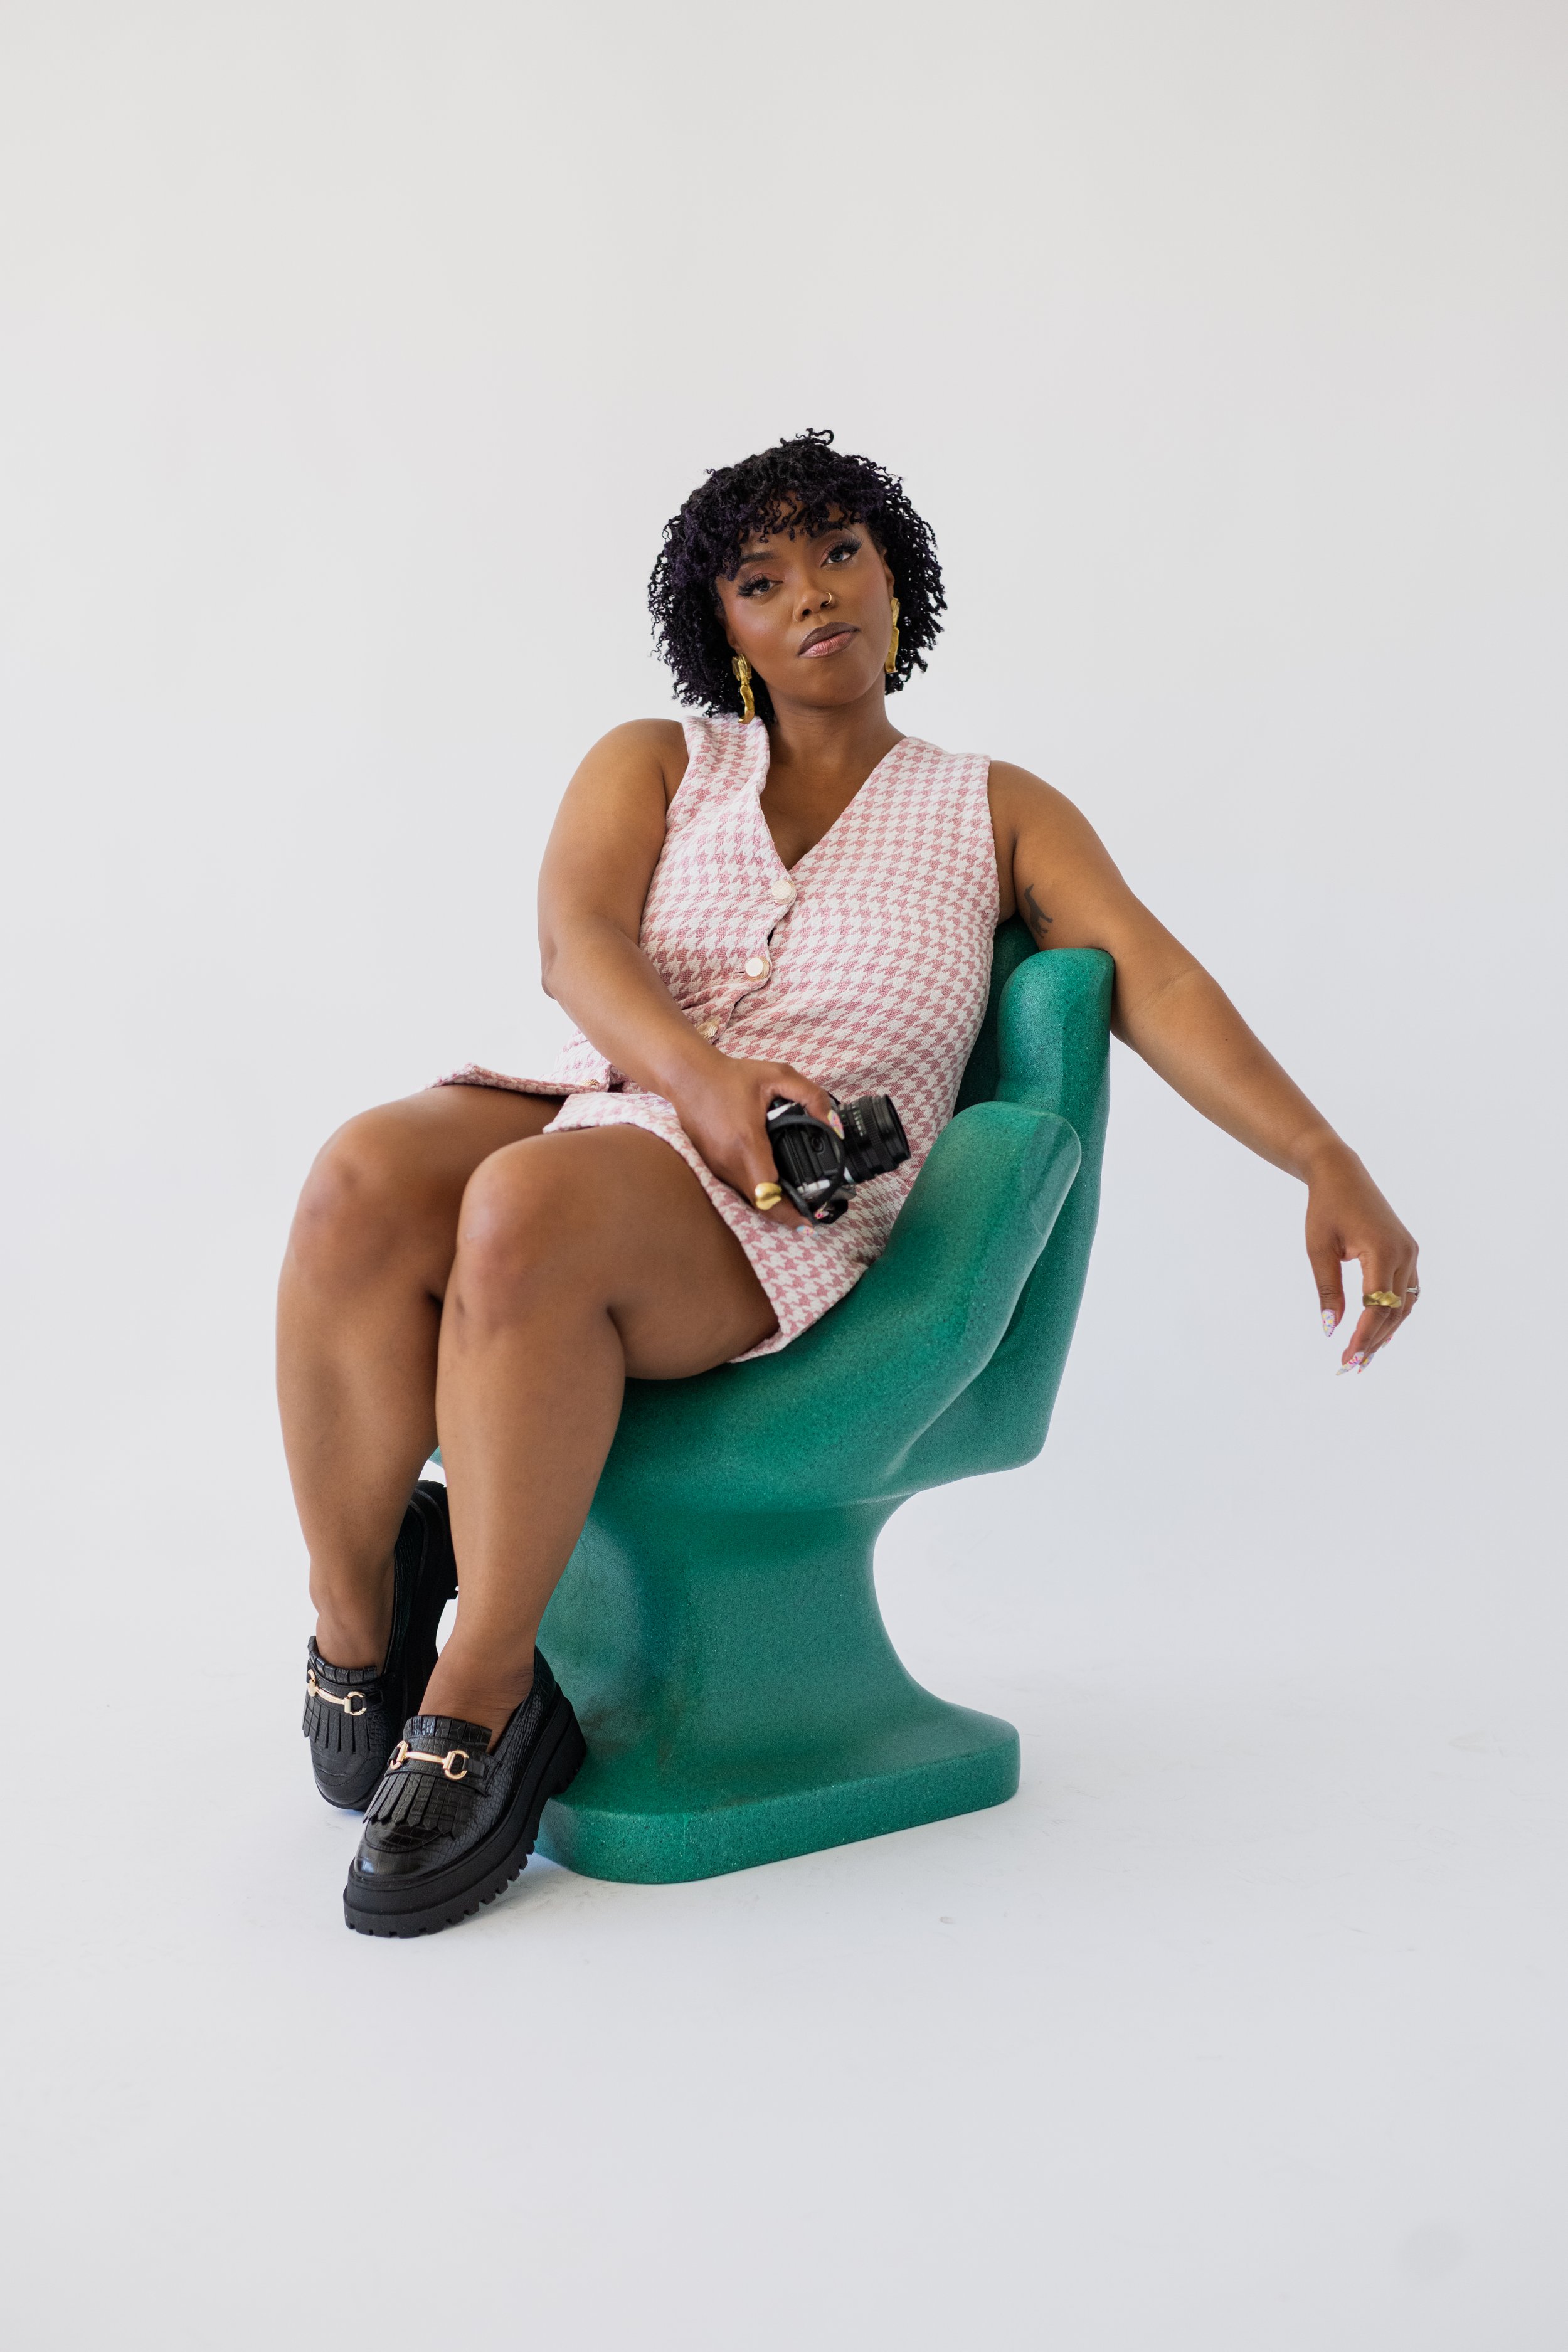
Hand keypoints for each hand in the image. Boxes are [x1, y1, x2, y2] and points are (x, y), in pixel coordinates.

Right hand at [669, 1054, 834, 1227]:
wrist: (688, 1075)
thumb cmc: (732, 1076)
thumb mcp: (778, 1075)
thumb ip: (812, 1096)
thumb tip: (834, 1125)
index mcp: (746, 1143)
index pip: (767, 1194)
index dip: (788, 1214)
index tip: (809, 1221)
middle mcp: (728, 1162)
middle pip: (758, 1205)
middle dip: (784, 1214)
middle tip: (809, 1212)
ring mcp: (716, 1167)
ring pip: (746, 1199)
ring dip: (769, 1204)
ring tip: (795, 1201)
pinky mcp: (710, 1165)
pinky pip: (736, 1188)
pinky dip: (755, 1193)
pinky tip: (771, 1185)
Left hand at [1304, 1146, 1419, 1371]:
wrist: (1342, 1173)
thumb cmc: (1325, 1208)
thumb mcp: (1318, 1249)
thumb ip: (1327, 1289)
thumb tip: (1330, 1327)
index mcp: (1380, 1250)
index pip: (1376, 1306)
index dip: (1363, 1336)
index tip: (1346, 1358)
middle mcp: (1403, 1253)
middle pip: (1393, 1311)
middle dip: (1373, 1340)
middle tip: (1352, 1365)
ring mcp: (1410, 1252)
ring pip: (1404, 1304)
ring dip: (1386, 1331)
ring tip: (1366, 1355)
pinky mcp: (1408, 1251)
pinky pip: (1407, 1291)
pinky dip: (1394, 1312)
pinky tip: (1379, 1330)